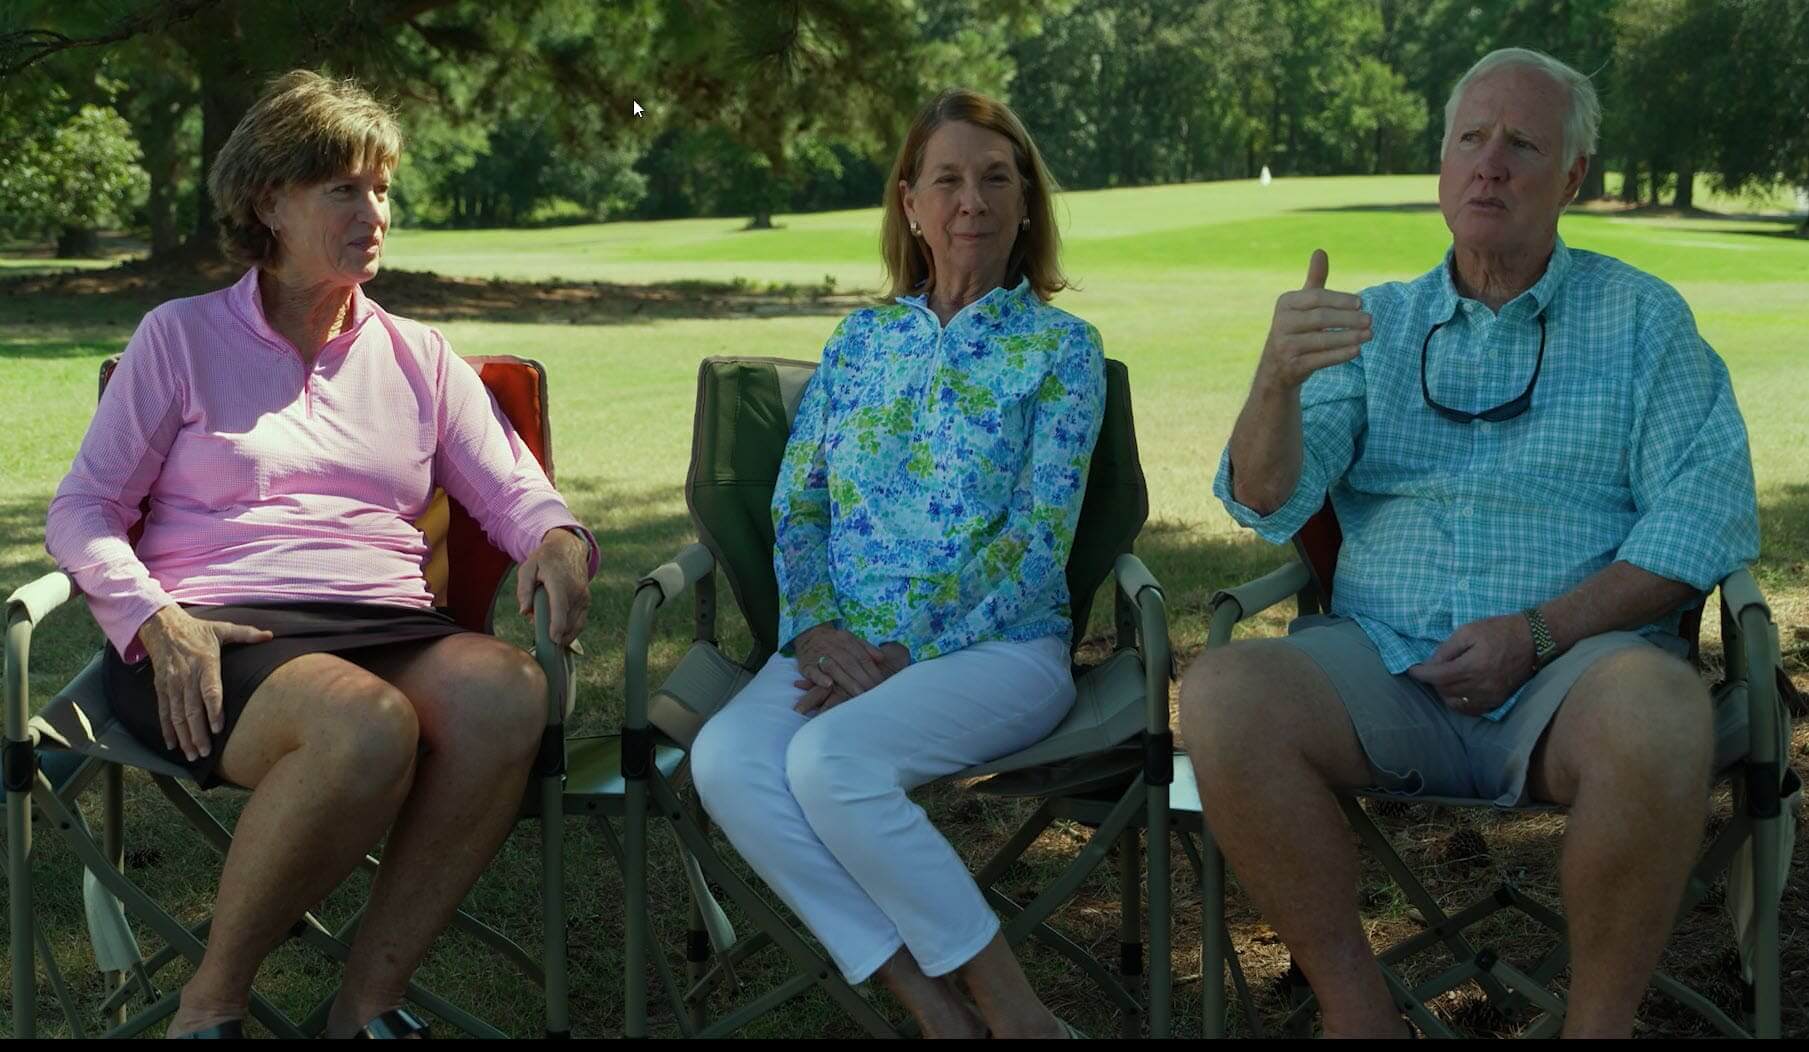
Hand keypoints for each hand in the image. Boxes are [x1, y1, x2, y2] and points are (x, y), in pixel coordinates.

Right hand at [136, 606, 272, 760]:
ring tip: (191, 755)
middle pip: (192, 709)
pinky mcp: (161, 687)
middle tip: (205, 753)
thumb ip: (246, 634)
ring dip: (184, 736)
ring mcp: (172, 684)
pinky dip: (166, 729)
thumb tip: (270, 635)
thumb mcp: (222, 628)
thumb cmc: (197, 630)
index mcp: (204, 662)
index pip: (210, 690)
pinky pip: (163, 711)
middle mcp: (187, 676)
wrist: (162, 626)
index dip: (213, 710)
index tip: (217, 728)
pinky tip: (172, 744)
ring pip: (177, 715)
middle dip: (198, 733)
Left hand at [518, 527, 591, 646]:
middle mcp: (575, 591)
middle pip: (568, 621)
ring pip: (575, 625)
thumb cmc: (544, 559)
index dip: (557, 626)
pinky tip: (560, 634)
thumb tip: (524, 612)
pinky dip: (571, 630)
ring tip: (549, 635)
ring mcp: (583, 597)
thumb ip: (524, 589)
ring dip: (563, 634)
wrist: (568, 548)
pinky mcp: (586, 601)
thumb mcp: (528, 568)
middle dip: (554, 633)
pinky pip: (580, 622)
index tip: (553, 640)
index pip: (560, 608)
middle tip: (539, 633)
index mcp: (559, 582)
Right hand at [792, 634, 909, 714]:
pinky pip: (812, 671)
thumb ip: (867, 649)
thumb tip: (882, 658)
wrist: (809, 635)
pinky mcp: (806, 664)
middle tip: (872, 694)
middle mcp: (834, 647)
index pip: (862, 657)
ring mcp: (819, 655)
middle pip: (850, 663)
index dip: (872, 671)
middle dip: (863, 679)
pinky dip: (820, 678)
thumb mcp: (851, 640)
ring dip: (846, 681)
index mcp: (847, 640)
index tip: (881, 684)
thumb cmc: (834, 642)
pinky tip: (828, 685)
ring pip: (834, 668)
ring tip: (858, 694)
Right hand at [1256, 250, 1371, 391]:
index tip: (1361, 302)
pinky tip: (1356, 350)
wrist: (1276, 367)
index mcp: (1285, 303)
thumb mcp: (1302, 304)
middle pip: (1320, 318)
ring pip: (1322, 340)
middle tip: (1370, 319)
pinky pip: (1320, 360)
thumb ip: (1314, 281)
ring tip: (1369, 334)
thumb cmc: (1296, 328)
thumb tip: (1320, 251)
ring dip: (1348, 337)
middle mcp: (1281, 323)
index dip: (1339, 299)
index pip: (1316, 298)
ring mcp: (1285, 346)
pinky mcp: (1292, 366)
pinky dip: (1340, 355)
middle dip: (1348, 319)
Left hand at [1407, 613, 1536, 715]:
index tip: (1413, 670)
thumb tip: (1430, 664)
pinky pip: (1471, 710)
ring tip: (1444, 679)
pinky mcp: (1497, 701)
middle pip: (1444, 690)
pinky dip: (1459, 702)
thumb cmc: (1499, 631)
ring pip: (1455, 702)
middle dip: (1433, 680)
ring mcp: (1490, 696)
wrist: (1533, 640)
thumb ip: (1447, 649)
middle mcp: (1481, 685)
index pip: (1438, 677)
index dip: (1421, 674)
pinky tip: (1457, 691)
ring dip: (1444, 692)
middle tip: (1431, 669)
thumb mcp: (1469, 631)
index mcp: (1473, 666)